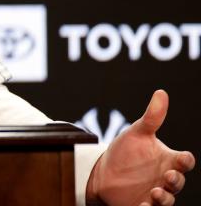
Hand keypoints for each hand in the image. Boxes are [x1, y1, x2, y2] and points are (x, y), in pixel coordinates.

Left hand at [85, 89, 195, 205]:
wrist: (103, 171)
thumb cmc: (126, 151)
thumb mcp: (137, 133)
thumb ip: (152, 117)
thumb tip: (161, 93)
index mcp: (168, 160)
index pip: (185, 161)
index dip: (186, 160)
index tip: (182, 157)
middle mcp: (165, 178)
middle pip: (178, 182)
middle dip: (176, 181)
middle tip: (168, 176)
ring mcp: (155, 194)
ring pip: (168, 200)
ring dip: (165, 198)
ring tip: (155, 193)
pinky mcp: (142, 205)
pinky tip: (142, 205)